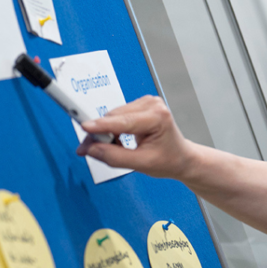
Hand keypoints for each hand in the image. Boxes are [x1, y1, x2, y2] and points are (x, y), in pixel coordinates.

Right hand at [76, 96, 194, 179]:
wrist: (181, 158)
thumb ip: (114, 157)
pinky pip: (117, 116)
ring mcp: (146, 103)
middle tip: (88, 150)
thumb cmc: (169, 160)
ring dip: (106, 132)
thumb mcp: (142, 164)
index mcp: (158, 117)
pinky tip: (119, 140)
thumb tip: (91, 149)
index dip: (101, 126)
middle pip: (114, 117)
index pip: (123, 121)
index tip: (85, 127)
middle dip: (99, 134)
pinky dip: (112, 129)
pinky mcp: (140, 106)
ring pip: (113, 116)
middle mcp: (152, 105)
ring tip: (115, 148)